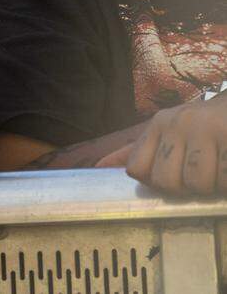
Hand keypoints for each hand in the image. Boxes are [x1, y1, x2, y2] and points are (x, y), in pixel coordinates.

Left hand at [99, 97, 226, 194]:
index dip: (155, 183)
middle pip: (166, 181)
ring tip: (219, 173)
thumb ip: (136, 151)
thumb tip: (99, 167)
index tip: (175, 179)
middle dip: (186, 190)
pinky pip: (224, 179)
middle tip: (202, 179)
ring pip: (197, 183)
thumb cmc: (205, 127)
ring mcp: (205, 128)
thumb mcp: (168, 131)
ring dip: (212, 187)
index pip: (137, 168)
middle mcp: (177, 123)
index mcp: (158, 125)